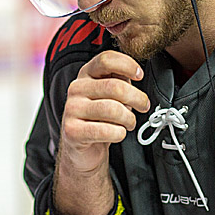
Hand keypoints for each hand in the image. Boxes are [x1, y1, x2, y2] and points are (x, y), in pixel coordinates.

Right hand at [53, 50, 150, 214]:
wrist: (82, 154)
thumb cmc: (102, 122)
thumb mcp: (110, 99)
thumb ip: (121, 82)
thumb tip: (140, 70)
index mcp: (86, 77)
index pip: (105, 60)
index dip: (126, 65)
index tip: (140, 76)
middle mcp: (76, 90)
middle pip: (115, 86)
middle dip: (136, 98)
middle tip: (143, 108)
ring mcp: (71, 111)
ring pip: (113, 108)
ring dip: (128, 118)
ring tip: (128, 125)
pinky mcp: (72, 132)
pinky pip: (105, 129)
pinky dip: (117, 133)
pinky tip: (117, 136)